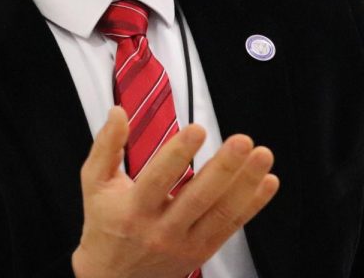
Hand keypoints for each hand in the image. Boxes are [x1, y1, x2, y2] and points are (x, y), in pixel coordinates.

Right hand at [71, 106, 278, 277]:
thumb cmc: (105, 224)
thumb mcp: (95, 184)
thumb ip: (106, 146)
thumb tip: (119, 112)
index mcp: (133, 209)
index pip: (158, 179)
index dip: (178, 154)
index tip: (198, 130)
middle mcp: (161, 230)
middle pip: (197, 198)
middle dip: (223, 168)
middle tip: (242, 141)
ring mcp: (185, 244)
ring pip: (221, 214)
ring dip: (246, 184)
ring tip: (262, 155)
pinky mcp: (202, 252)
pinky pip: (231, 227)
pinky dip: (253, 205)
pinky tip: (268, 181)